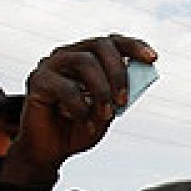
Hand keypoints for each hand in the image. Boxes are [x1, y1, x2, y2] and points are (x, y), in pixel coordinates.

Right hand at [2, 35, 156, 183]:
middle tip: (124, 100)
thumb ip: (121, 94)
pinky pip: (66, 87)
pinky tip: (85, 123)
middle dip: (118, 73)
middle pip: (99, 45)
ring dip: (102, 91)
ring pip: (84, 62)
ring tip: (105, 115)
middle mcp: (69, 55)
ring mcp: (51, 65)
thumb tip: (137, 79)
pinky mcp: (37, 81)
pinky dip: (81, 109)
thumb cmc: (81, 126)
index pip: (112, 42)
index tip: (153, 59)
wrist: (51, 148)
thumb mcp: (108, 110)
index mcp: (88, 58)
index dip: (134, 46)